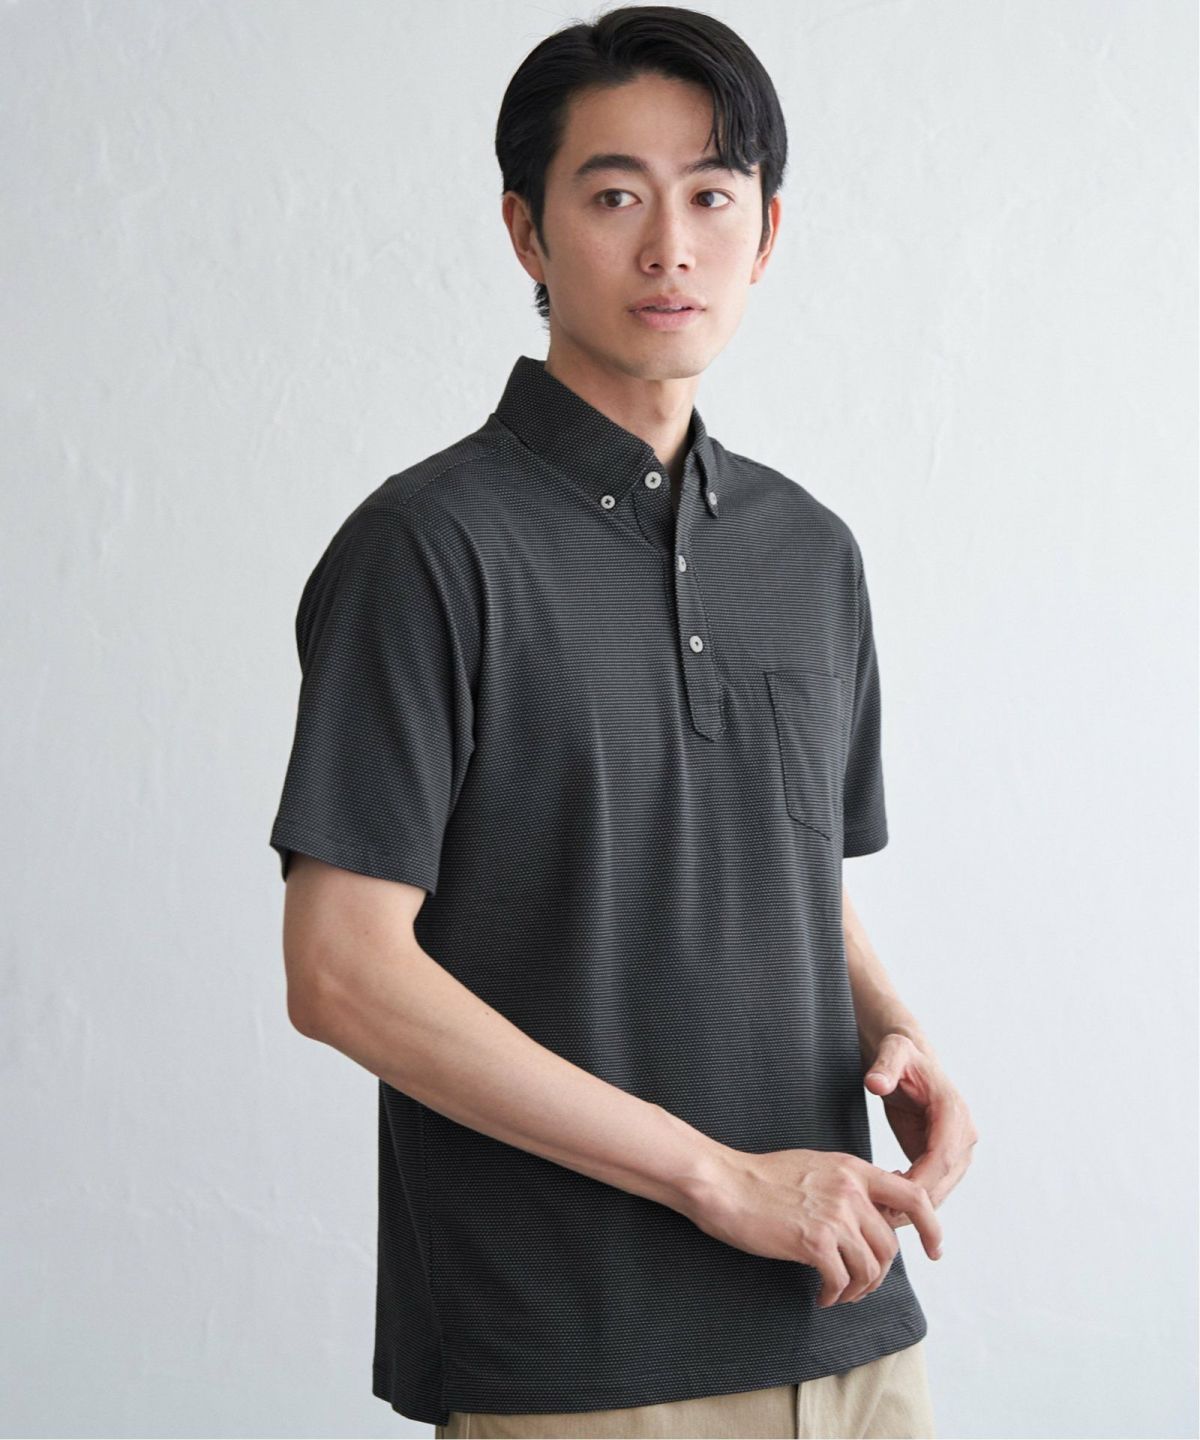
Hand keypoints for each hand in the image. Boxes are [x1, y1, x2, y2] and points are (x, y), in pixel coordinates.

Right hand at [684, 1145, 942, 1307]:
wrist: (724, 1184)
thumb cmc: (761, 1178)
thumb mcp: (815, 1167)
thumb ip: (846, 1185)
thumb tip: (871, 1212)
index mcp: (853, 1169)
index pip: (914, 1196)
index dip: (932, 1226)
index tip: (934, 1250)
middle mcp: (850, 1190)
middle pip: (889, 1244)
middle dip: (878, 1274)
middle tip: (858, 1286)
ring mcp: (834, 1215)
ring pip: (870, 1268)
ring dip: (858, 1290)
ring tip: (838, 1294)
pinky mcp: (813, 1240)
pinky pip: (842, 1280)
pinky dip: (835, 1296)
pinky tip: (821, 1296)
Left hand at [863, 1033, 978, 1226]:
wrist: (911, 1059)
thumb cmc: (902, 1054)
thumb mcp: (892, 1052)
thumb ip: (885, 1067)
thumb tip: (876, 1083)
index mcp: (953, 1112)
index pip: (943, 1157)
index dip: (921, 1181)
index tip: (893, 1197)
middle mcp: (963, 1133)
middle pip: (945, 1180)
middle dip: (916, 1203)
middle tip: (882, 1217)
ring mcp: (957, 1148)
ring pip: (941, 1189)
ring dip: (915, 1207)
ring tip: (881, 1213)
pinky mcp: (945, 1157)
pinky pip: (934, 1185)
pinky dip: (914, 1198)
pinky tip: (888, 1200)